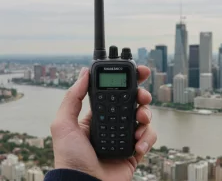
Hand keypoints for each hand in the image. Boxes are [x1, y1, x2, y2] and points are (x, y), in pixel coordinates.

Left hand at [50, 66, 156, 180]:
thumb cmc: (70, 159)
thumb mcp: (63, 124)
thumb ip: (72, 97)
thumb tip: (84, 74)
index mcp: (97, 116)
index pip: (114, 93)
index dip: (127, 81)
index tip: (139, 71)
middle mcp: (113, 124)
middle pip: (133, 102)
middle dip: (141, 96)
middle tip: (143, 96)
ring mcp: (125, 137)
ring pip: (144, 118)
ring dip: (145, 116)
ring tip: (140, 122)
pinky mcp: (135, 151)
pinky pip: (149, 137)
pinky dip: (147, 138)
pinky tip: (137, 145)